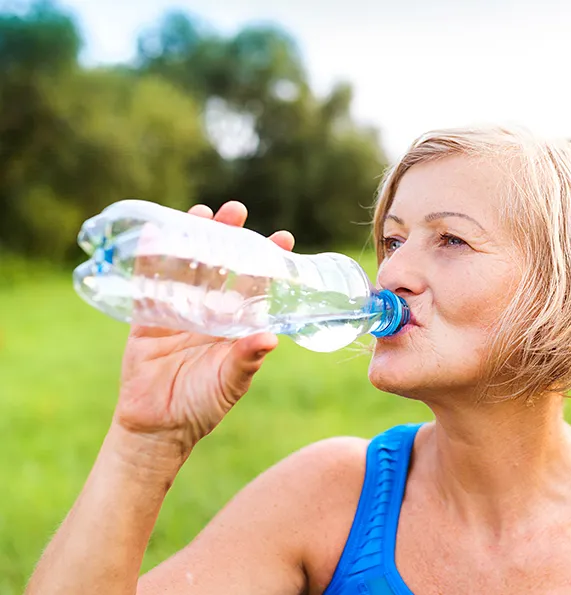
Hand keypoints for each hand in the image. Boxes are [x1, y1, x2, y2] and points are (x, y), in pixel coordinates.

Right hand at [112, 201, 294, 459]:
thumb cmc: (203, 406)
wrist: (158, 428)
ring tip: (201, 212)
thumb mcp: (230, 382)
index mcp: (236, 324)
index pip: (256, 285)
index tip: (283, 238)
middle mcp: (210, 312)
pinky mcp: (147, 317)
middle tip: (237, 211)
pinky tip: (153, 233)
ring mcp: (178, 311)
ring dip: (193, 239)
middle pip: (221, 266)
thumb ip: (246, 359)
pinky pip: (148, 283)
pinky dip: (150, 258)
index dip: (268, 262)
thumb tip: (270, 338)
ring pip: (187, 267)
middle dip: (229, 238)